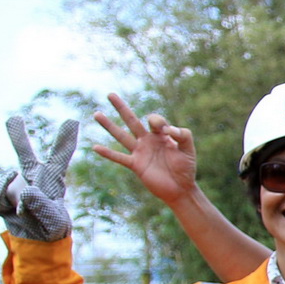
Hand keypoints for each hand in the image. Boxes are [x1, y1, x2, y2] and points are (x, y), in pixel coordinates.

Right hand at [0, 115, 78, 240]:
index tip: (72, 121)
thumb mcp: (51, 219)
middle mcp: (33, 177)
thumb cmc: (51, 227)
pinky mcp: (3, 195)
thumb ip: (40, 204)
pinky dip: (4, 204)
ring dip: (8, 188)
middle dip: (18, 136)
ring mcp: (16, 185)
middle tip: (13, 118)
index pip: (60, 156)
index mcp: (52, 179)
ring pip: (7, 177)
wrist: (35, 240)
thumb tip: (25, 190)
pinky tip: (13, 210)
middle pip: (25, 154)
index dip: (65, 140)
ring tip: (23, 209)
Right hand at [90, 93, 200, 208]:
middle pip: (132, 120)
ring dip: (109, 125)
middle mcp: (148, 140)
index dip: (159, 122)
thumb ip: (183, 135)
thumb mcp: (188, 149)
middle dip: (122, 108)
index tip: (168, 132)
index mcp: (161, 134)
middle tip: (110, 94)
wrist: (181, 189)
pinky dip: (108, 153)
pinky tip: (95, 147)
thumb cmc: (186, 168)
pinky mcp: (136, 165)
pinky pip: (119, 158)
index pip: (155, 120)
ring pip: (121, 136)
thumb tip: (168, 129)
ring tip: (97, 114)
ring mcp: (140, 152)